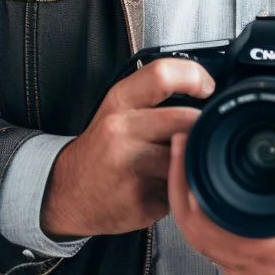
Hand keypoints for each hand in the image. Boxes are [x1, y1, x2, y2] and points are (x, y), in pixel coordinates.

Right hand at [41, 57, 214, 240]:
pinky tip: (160, 185)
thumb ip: (154, 100)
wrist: (67, 192)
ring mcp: (131, 167)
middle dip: (201, 128)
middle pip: (186, 119)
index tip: (207, 88)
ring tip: (173, 162)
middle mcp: (122, 130)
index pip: (162, 75)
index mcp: (120, 102)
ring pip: (186, 157)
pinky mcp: (141, 199)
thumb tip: (203, 98)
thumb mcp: (118, 111)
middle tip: (200, 134)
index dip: (194, 77)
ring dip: (190, 161)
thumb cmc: (100, 149)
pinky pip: (179, 189)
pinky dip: (179, 188)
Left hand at [169, 102, 274, 274]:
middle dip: (178, 186)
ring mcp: (250, 271)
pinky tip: (200, 194)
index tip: (186, 150)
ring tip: (185, 164)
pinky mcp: (248, 272)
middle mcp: (258, 263)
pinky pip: (210, 249)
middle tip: (180, 147)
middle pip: (194, 231)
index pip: (211, 224)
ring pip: (198, 242)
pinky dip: (199, 220)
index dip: (187, 187)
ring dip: (186, 203)